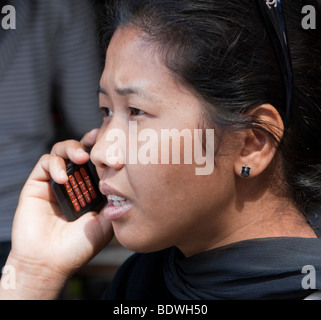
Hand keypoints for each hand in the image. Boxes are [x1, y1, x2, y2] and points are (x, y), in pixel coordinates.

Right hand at [0, 129, 113, 298]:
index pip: (97, 162)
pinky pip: (44, 164)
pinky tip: (62, 180)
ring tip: (81, 158)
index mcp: (90, 189)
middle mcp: (74, 183)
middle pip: (80, 151)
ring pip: (61, 151)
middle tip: (97, 139)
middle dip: (88, 141)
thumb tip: (126, 184)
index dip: (104, 149)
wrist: (50, 263)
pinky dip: (54, 165)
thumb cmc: (79, 246)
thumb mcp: (106, 223)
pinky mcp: (37, 184)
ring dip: (72, 149)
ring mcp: (55, 182)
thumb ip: (115, 203)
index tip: (114, 140)